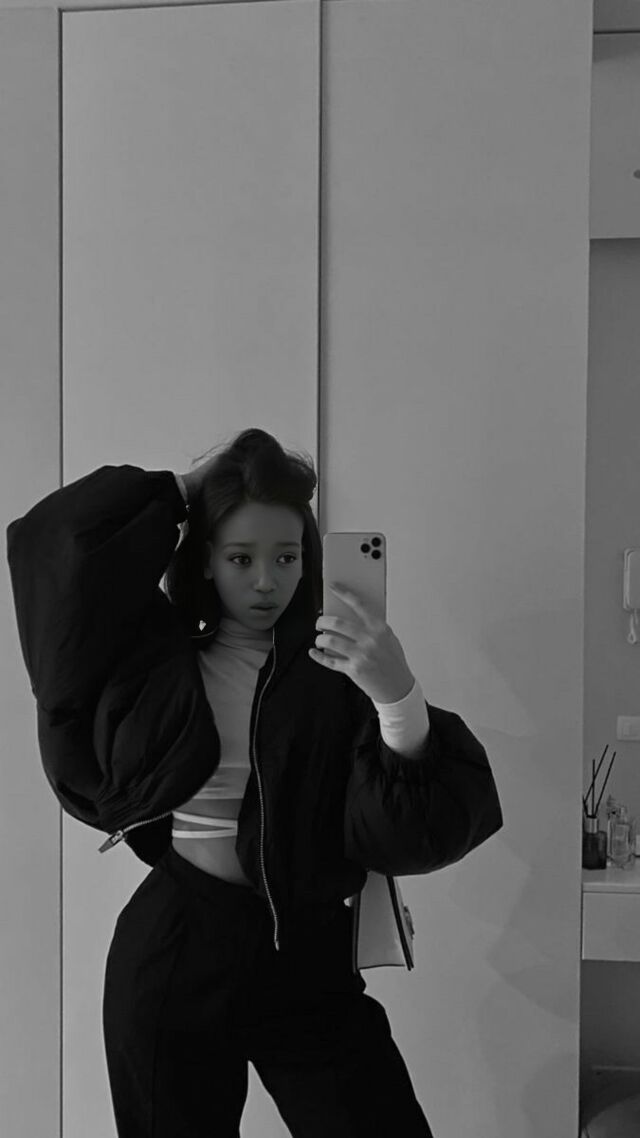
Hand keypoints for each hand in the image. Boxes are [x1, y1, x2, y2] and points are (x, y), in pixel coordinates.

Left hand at [308, 583, 414, 703]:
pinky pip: (330, 661)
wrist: (398, 688)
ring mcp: (361, 655)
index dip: (344, 593)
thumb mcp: (389, 639)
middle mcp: (370, 640)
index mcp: (380, 628)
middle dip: (322, 621)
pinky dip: (318, 656)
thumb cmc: (393, 661)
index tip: (333, 586)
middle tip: (319, 623)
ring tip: (320, 639)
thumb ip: (371, 628)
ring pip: (329, 641)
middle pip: (337, 623)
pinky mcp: (354, 670)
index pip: (359, 605)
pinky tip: (314, 652)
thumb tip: (347, 616)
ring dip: (320, 639)